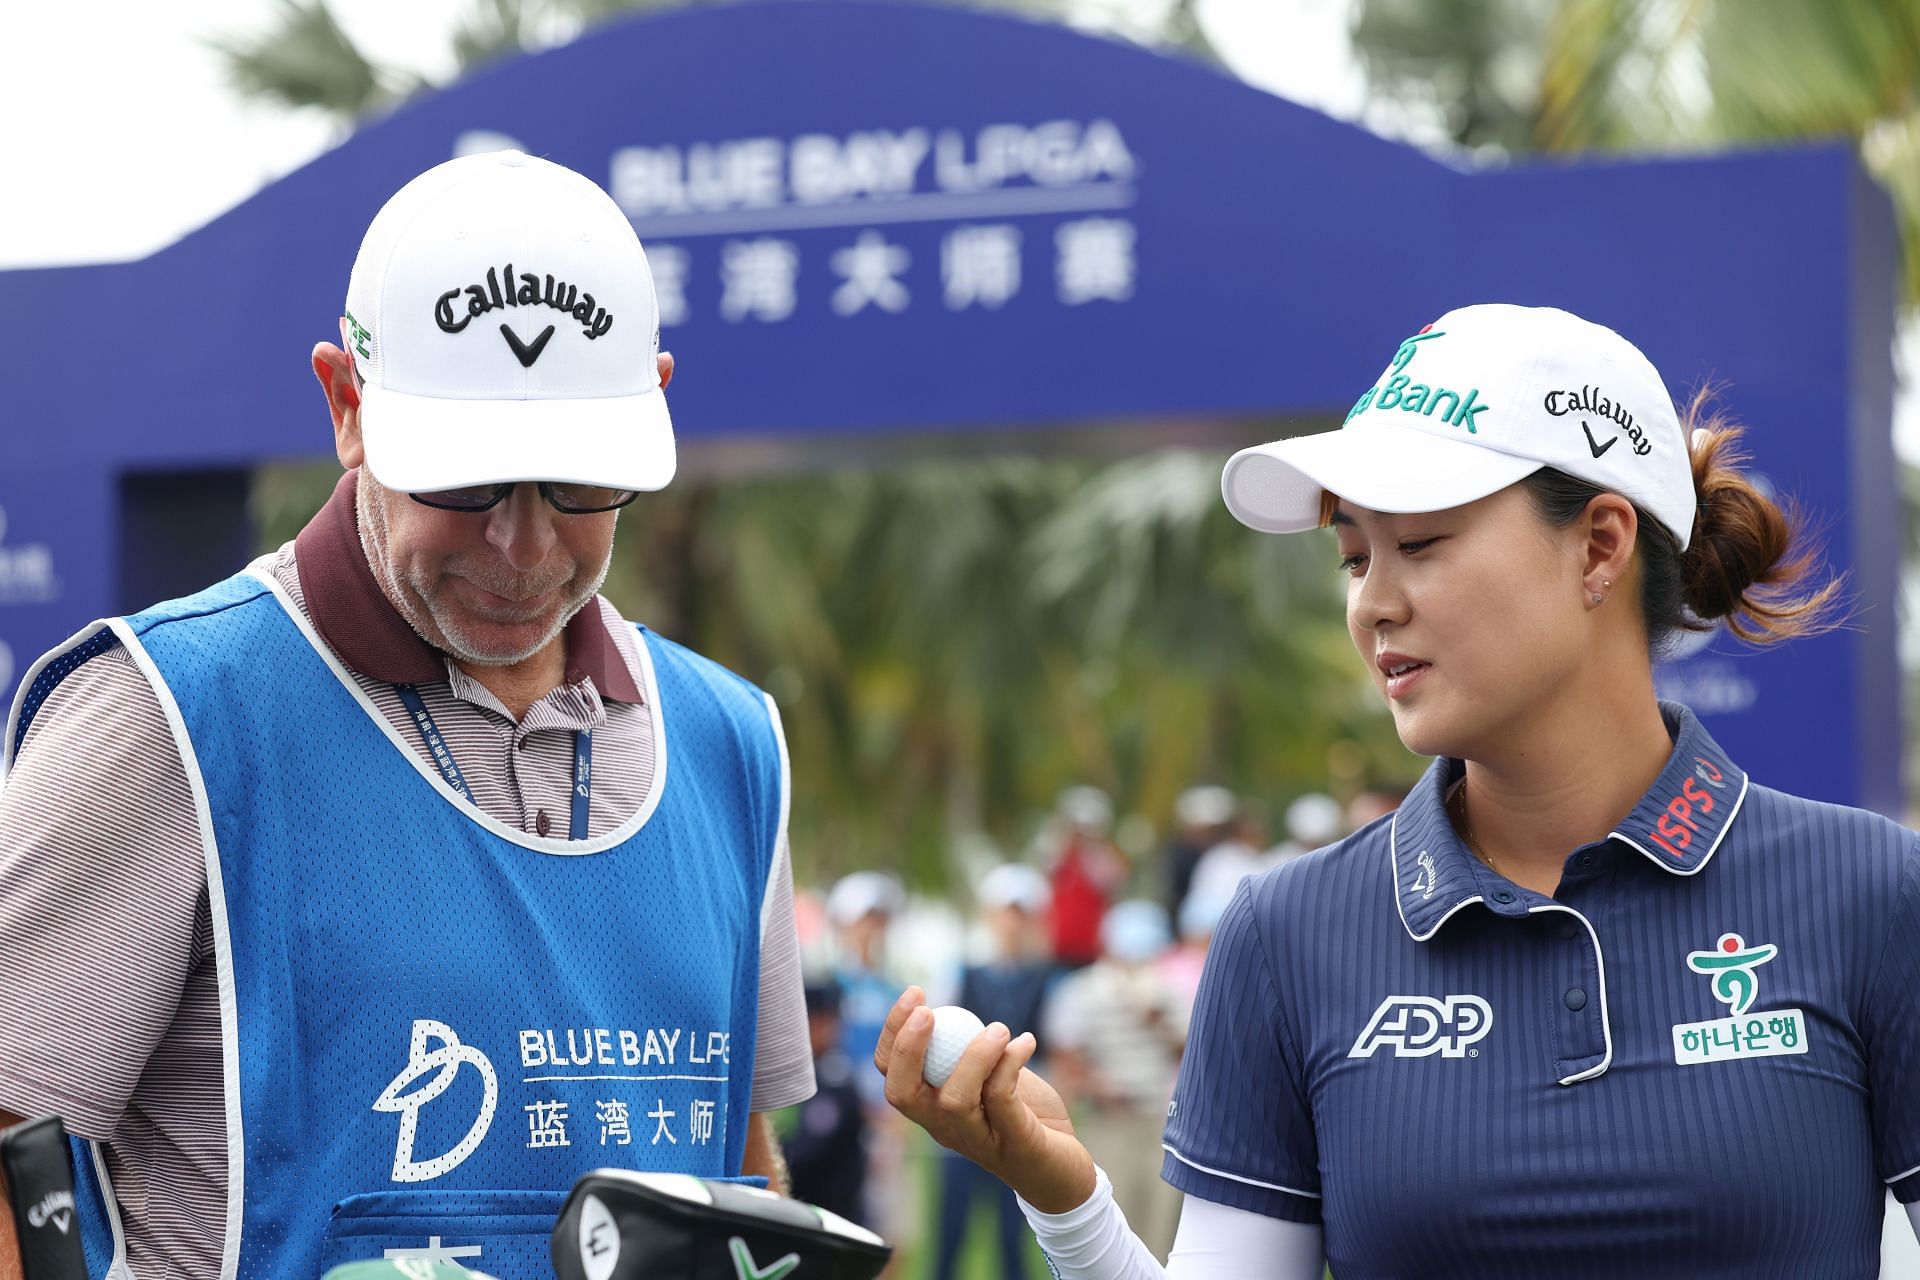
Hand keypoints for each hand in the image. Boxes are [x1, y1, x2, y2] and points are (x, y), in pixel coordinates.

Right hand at [874, 987, 1095, 1213]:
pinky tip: (1026, 1041)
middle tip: (928, 1011)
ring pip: (954, 1101)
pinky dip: (1010, 1063)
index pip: (892, 1075)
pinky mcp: (1014, 1145)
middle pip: (903, 1094)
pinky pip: (1002, 1101)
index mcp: (932, 1109)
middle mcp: (945, 1128)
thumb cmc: (1024, 1116)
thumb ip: (971, 1055)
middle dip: (907, 1048)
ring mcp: (978, 1140)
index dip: (893, 1033)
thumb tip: (955, 1013)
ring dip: (974, 1056)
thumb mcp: (993, 1079)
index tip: (915, 993)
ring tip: (999, 1027)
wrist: (1063, 1172)